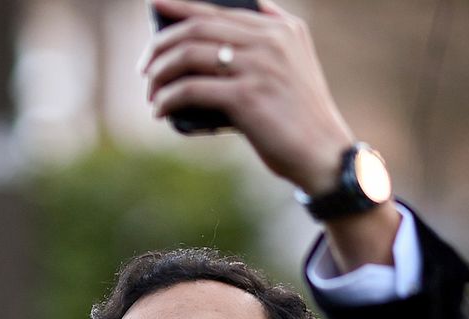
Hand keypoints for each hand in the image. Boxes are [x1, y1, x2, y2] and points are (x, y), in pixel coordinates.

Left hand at [141, 0, 354, 192]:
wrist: (323, 154)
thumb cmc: (301, 116)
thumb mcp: (297, 63)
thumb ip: (272, 37)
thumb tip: (238, 19)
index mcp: (280, 27)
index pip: (218, 9)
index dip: (180, 6)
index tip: (153, 6)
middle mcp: (270, 40)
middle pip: (197, 29)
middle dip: (161, 46)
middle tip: (145, 68)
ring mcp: (258, 66)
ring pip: (188, 55)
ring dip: (160, 74)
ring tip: (151, 92)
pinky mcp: (247, 97)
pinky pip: (191, 90)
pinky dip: (168, 99)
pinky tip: (160, 111)